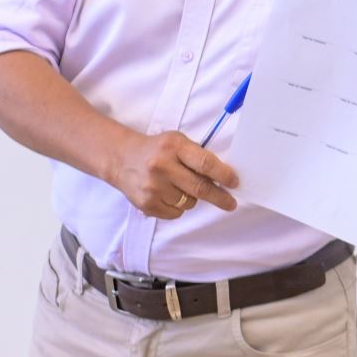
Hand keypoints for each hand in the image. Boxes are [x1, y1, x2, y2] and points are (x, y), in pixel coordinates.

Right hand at [106, 130, 239, 219]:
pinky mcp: (146, 204)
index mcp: (173, 146)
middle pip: (200, 188)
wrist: (122, 158)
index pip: (205, 163)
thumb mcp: (178, 143)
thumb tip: (225, 179)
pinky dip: (178, 207)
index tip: (235, 183)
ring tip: (179, 186)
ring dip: (192, 198)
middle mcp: (161, 166)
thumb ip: (199, 157)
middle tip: (231, 204)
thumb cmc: (158, 150)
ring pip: (189, 203)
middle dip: (220, 197)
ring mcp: (152, 187)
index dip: (224, 175)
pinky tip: (168, 194)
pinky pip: (175, 213)